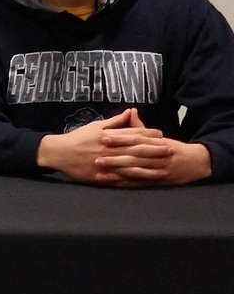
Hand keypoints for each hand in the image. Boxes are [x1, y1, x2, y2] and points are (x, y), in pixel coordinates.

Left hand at [96, 112, 210, 185]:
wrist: (196, 162)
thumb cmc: (172, 147)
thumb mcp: (158, 137)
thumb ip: (140, 126)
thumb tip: (131, 110)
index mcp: (157, 142)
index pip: (136, 139)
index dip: (120, 138)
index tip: (104, 137)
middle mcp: (157, 156)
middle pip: (135, 156)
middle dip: (115, 157)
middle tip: (97, 157)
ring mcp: (158, 170)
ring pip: (136, 170)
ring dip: (117, 172)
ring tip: (100, 171)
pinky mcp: (157, 181)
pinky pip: (139, 182)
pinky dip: (125, 183)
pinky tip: (111, 182)